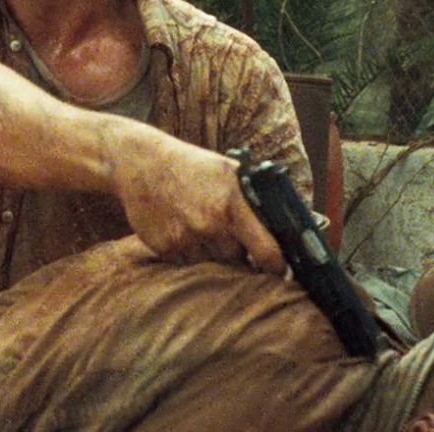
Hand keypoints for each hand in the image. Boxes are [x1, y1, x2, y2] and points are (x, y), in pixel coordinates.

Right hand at [114, 144, 285, 272]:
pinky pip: (188, 264)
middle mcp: (211, 225)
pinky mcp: (166, 249)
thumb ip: (257, 196)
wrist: (142, 164)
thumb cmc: (192, 166)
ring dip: (212, 253)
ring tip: (200, 225)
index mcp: (233, 205)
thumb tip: (291, 222)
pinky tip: (182, 228)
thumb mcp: (229, 170)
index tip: (279, 270)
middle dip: (239, 253)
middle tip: (228, 234)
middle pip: (238, 260)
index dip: (276, 266)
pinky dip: (189, 252)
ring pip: (212, 264)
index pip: (267, 251)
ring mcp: (186, 239)